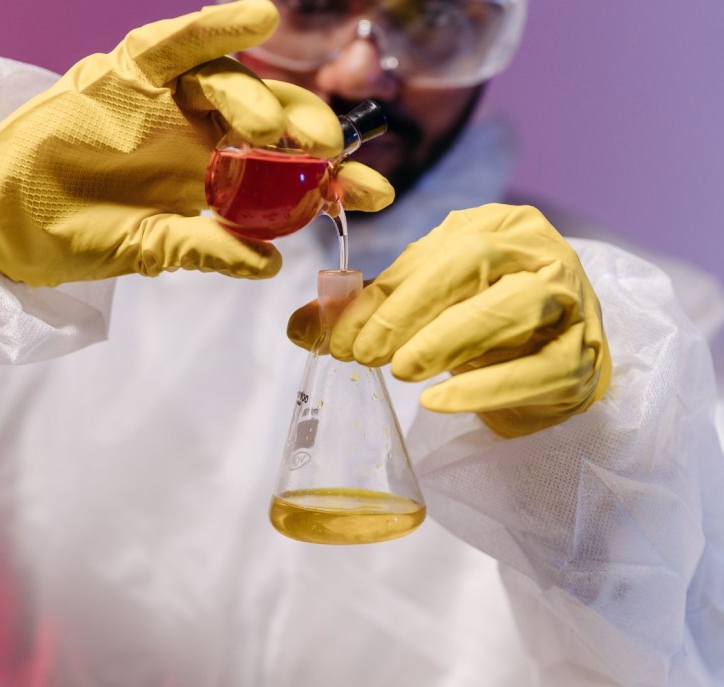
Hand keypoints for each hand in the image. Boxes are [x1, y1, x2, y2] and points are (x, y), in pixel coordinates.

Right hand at [0, 0, 392, 286]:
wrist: (1, 217)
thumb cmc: (74, 234)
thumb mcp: (148, 248)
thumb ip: (204, 248)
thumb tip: (269, 263)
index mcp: (215, 179)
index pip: (288, 174)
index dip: (335, 180)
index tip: (376, 196)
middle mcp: (202, 134)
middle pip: (272, 121)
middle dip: (310, 134)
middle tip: (330, 154)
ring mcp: (168, 100)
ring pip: (231, 83)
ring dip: (260, 100)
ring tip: (271, 129)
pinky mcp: (130, 70)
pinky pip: (179, 42)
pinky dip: (217, 27)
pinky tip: (256, 16)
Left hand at [288, 204, 611, 436]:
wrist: (553, 359)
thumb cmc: (480, 321)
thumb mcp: (424, 302)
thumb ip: (368, 309)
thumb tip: (301, 326)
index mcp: (497, 227)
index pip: (434, 252)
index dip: (381, 294)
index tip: (337, 334)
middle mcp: (540, 253)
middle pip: (476, 264)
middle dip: (410, 310)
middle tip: (366, 353)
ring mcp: (572, 304)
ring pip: (517, 308)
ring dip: (449, 340)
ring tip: (401, 370)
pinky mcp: (582, 359)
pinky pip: (539, 371)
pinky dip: (485, 388)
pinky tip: (438, 402)